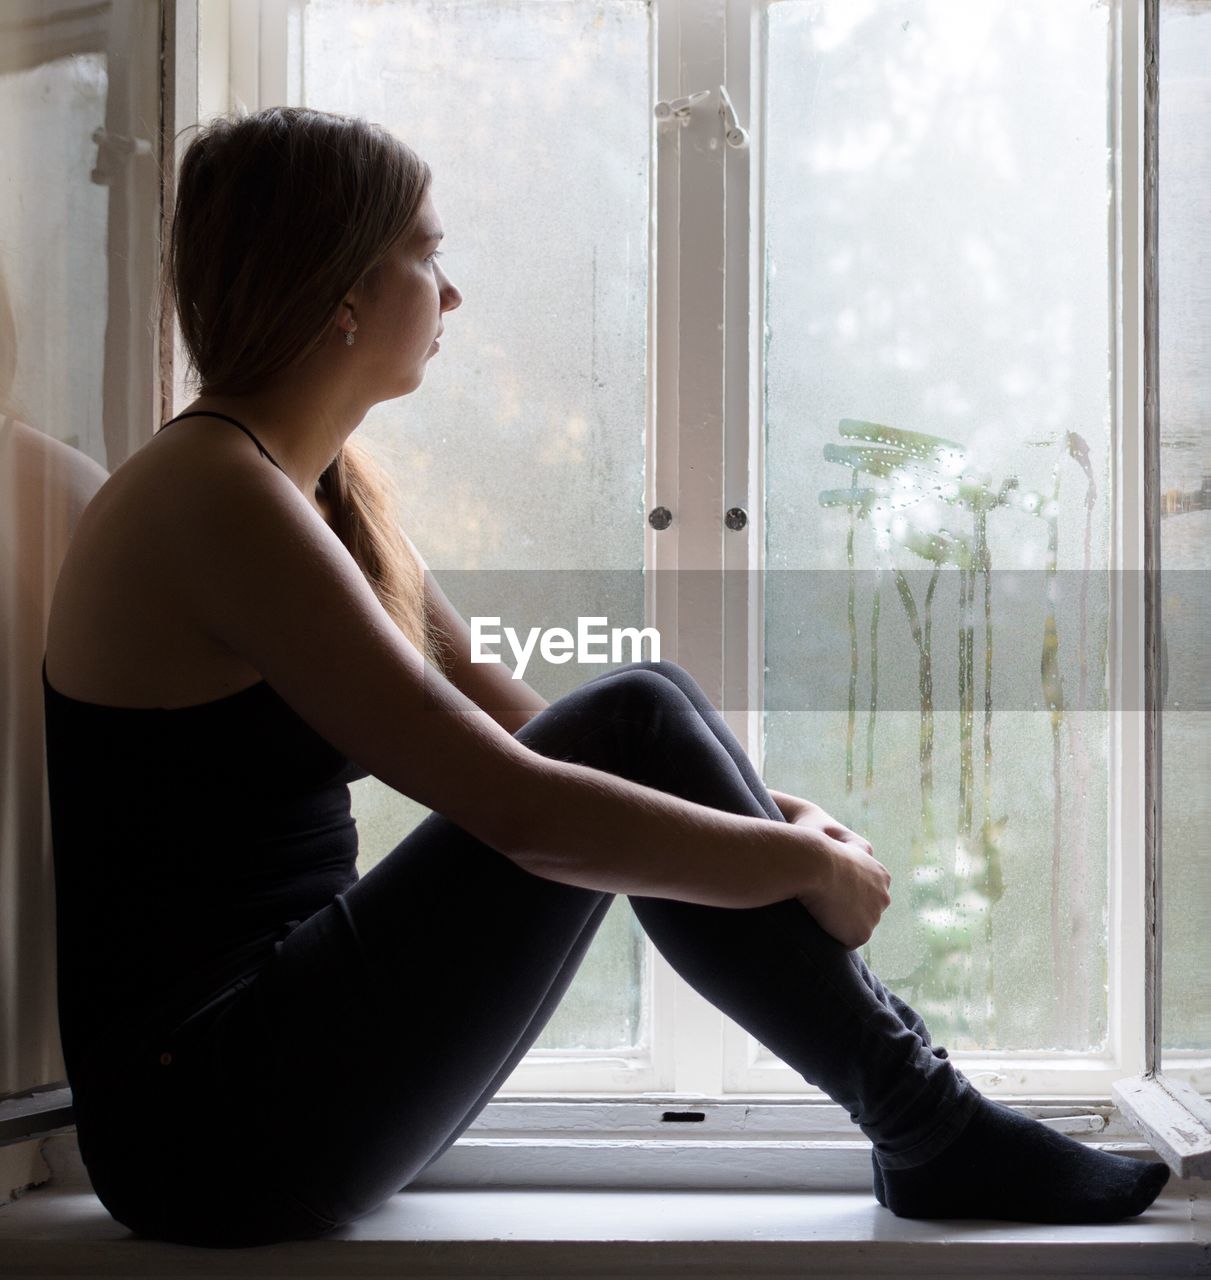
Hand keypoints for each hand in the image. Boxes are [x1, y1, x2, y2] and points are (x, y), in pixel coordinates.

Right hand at [789, 802, 891, 949]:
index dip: (846, 893)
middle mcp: (883, 897)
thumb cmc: (818, 846)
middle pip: (865, 912)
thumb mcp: (841, 839)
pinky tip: (818, 924)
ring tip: (817, 914)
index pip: (866, 892)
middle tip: (822, 905)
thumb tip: (864, 850)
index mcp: (881, 875)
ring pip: (856, 927)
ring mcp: (874, 917)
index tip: (827, 890)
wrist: (812, 863)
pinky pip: (846, 942)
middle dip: (848, 912)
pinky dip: (833, 937)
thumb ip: (854, 847)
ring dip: (840, 925)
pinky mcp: (861, 935)